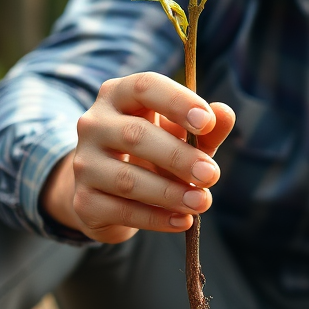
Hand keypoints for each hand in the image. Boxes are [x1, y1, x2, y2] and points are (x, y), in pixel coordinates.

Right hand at [41, 71, 234, 243]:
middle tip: (211, 175)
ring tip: (202, 202)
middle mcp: (94, 123)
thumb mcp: (182, 136)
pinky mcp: (83, 200)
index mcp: (119, 95)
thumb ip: (206, 127)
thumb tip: (225, 114)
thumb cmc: (155, 152)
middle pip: (135, 135)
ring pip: (126, 179)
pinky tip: (183, 221)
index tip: (207, 123)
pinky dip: (156, 218)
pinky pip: (121, 210)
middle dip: (178, 157)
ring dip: (169, 193)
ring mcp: (84, 162)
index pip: (144, 86)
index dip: (177, 102)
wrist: (111, 192)